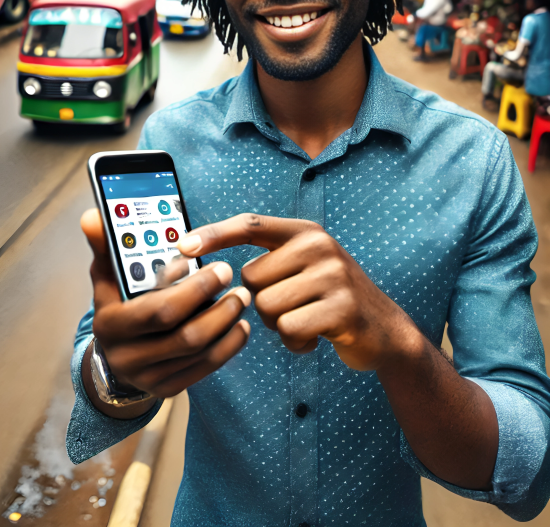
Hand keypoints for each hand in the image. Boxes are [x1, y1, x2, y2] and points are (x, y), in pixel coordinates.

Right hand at [80, 209, 250, 410]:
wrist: (115, 358)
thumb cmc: (117, 305)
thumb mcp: (106, 277)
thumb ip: (105, 246)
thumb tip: (93, 216)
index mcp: (111, 325)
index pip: (159, 311)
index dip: (194, 290)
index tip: (219, 266)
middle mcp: (127, 357)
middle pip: (184, 336)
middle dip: (216, 306)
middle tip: (233, 278)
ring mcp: (148, 377)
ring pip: (198, 353)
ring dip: (227, 323)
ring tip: (242, 298)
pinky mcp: (167, 389)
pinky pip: (205, 369)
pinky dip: (228, 347)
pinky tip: (240, 327)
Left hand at [177, 213, 420, 371]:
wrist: (385, 330)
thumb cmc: (329, 299)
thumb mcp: (305, 266)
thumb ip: (270, 259)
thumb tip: (211, 265)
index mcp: (304, 231)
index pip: (250, 224)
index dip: (214, 235)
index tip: (183, 246)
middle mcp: (319, 245)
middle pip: (252, 280)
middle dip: (264, 302)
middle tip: (295, 306)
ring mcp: (333, 275)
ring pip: (268, 308)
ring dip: (280, 325)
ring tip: (307, 320)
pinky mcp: (341, 308)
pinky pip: (289, 330)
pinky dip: (296, 343)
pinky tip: (317, 338)